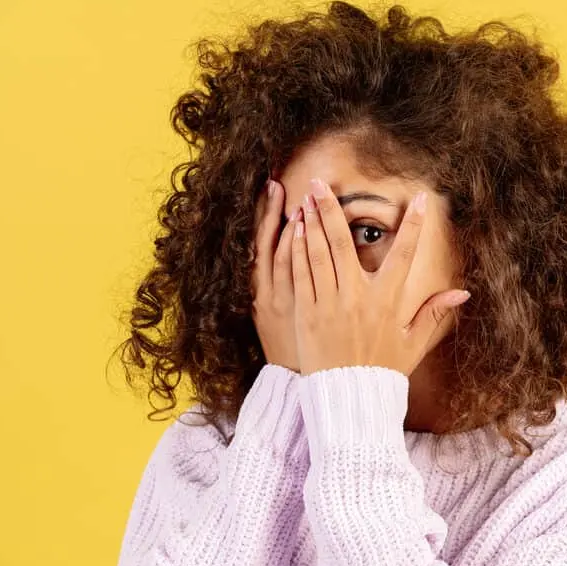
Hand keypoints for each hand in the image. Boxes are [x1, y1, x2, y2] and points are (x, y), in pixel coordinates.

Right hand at [251, 178, 301, 371]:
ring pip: (284, 257)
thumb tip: (289, 250)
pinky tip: (303, 230)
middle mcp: (270, 293)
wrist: (303, 381)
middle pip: (267, 246)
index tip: (271, 190)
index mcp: (261, 293)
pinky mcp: (306, 310)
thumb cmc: (289, 346)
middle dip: (270, 214)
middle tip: (274, 184)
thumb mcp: (272, 316)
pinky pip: (301, 276)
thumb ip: (276, 284)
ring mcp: (288, 301)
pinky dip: (298, 252)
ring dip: (288, 228)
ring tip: (296, 200)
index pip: (260, 248)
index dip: (263, 218)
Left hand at [290, 178, 470, 376]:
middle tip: (322, 182)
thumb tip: (463, 293)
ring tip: (305, 197)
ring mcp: (328, 304)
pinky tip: (295, 230)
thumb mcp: (413, 343)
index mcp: (387, 302)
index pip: (404, 255)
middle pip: (343, 243)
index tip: (419, 199)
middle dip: (332, 209)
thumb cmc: (383, 370)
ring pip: (318, 253)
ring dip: (311, 222)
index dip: (414, 226)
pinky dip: (297, 249)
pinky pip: (301, 274)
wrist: (348, 399)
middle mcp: (357, 298)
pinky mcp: (306, 313)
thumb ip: (434, 313)